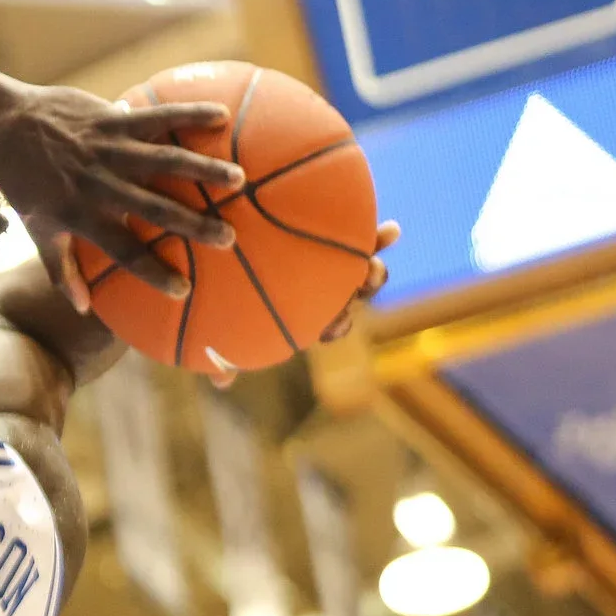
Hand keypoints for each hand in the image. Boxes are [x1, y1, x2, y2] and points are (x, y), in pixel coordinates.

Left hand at [0, 83, 242, 311]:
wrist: (3, 127)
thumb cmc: (23, 184)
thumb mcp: (36, 230)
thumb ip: (61, 269)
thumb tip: (84, 308)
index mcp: (81, 215)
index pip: (122, 251)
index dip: (152, 272)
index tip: (183, 291)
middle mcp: (99, 184)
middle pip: (153, 208)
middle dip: (191, 224)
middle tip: (227, 238)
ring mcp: (107, 149)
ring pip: (162, 159)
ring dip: (202, 168)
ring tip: (238, 179)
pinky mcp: (111, 118)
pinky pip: (157, 115)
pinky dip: (189, 113)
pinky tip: (223, 116)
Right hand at [202, 220, 400, 386]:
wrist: (224, 238)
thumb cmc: (219, 285)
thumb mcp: (218, 318)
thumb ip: (222, 348)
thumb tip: (222, 384)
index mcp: (304, 310)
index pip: (326, 325)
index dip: (334, 325)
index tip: (332, 321)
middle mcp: (324, 288)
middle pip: (350, 296)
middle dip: (361, 289)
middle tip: (364, 276)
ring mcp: (335, 261)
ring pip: (364, 268)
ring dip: (376, 267)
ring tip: (378, 252)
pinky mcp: (338, 233)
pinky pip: (362, 234)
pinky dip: (380, 236)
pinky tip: (396, 231)